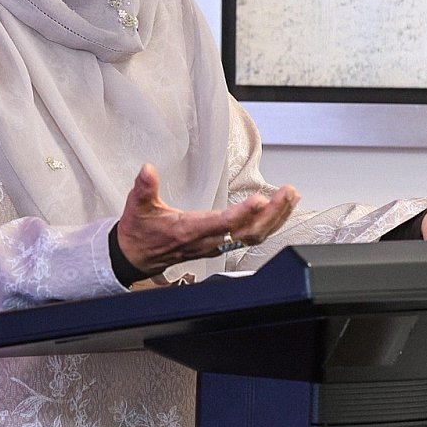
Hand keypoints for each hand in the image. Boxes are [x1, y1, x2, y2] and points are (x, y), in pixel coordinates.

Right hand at [116, 163, 300, 276]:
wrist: (135, 257)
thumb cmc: (140, 232)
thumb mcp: (137, 207)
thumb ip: (144, 187)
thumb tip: (147, 170)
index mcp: (188, 230)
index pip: (221, 224)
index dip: (242, 214)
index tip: (260, 200)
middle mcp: (207, 241)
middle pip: (247, 233)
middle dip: (272, 214)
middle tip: (288, 193)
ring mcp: (215, 245)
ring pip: (252, 238)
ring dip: (275, 218)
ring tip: (291, 197)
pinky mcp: (219, 245)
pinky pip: (249, 238)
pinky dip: (268, 224)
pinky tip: (279, 210)